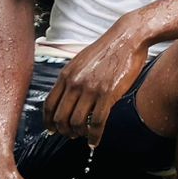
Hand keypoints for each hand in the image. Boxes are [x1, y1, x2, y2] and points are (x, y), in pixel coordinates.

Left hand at [44, 17, 147, 145]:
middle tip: (71, 135)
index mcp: (66, 74)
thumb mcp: (82, 60)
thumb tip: (68, 93)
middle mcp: (75, 83)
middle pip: (60, 117)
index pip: (49, 105)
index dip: (49, 121)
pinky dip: (94, 136)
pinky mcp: (108, 94)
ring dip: (79, 134)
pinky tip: (95, 141)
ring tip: (84, 136)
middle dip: (64, 131)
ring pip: (76, 122)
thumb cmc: (108, 48)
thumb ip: (72, 77)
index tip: (53, 129)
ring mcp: (91, 89)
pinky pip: (96, 122)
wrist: (128, 37)